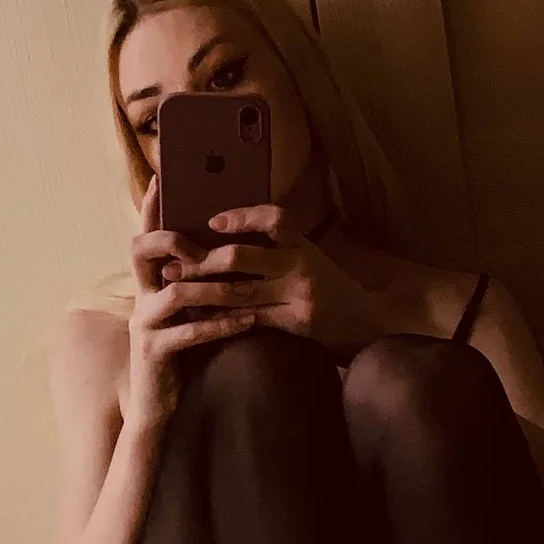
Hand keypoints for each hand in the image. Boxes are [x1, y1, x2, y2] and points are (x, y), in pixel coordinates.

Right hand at [126, 175, 258, 429]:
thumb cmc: (177, 354)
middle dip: (171, 240)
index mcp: (148, 286)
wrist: (158, 404)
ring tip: (245, 286)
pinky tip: (246, 321)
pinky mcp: (157, 352)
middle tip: (200, 242)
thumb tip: (219, 255)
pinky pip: (190, 333)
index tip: (160, 180)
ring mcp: (145, 326)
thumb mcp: (182, 315)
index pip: (144, 238)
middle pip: (141, 252)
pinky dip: (221, 324)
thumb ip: (192, 286)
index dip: (149, 209)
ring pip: (176, 293)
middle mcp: (140, 300)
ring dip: (213, 287)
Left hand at [170, 204, 373, 348]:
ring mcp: (299, 295)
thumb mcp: (313, 262)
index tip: (213, 221)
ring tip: (175, 288)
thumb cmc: (334, 293)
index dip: (243, 217)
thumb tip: (234, 236)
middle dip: (203, 261)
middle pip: (243, 257)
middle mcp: (302, 266)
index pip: (275, 218)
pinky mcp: (296, 323)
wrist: (368, 326)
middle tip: (174, 262)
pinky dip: (222, 318)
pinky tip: (201, 319)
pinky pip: (250, 319)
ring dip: (202, 290)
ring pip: (240, 291)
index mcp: (304, 245)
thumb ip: (282, 249)